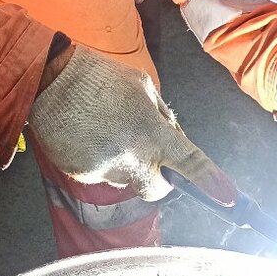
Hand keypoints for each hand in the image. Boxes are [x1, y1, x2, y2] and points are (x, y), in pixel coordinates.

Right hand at [28, 46, 235, 203]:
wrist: (48, 80)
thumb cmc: (99, 78)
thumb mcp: (144, 88)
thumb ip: (164, 120)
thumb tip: (177, 141)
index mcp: (151, 131)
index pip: (188, 162)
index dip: (210, 182)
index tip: (228, 197)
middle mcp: (130, 157)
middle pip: (156, 190)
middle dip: (158, 178)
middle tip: (147, 155)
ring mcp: (104, 169)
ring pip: (126, 180)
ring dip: (125, 164)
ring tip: (105, 131)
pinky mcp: (81, 175)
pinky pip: (101, 175)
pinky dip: (100, 161)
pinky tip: (88, 136)